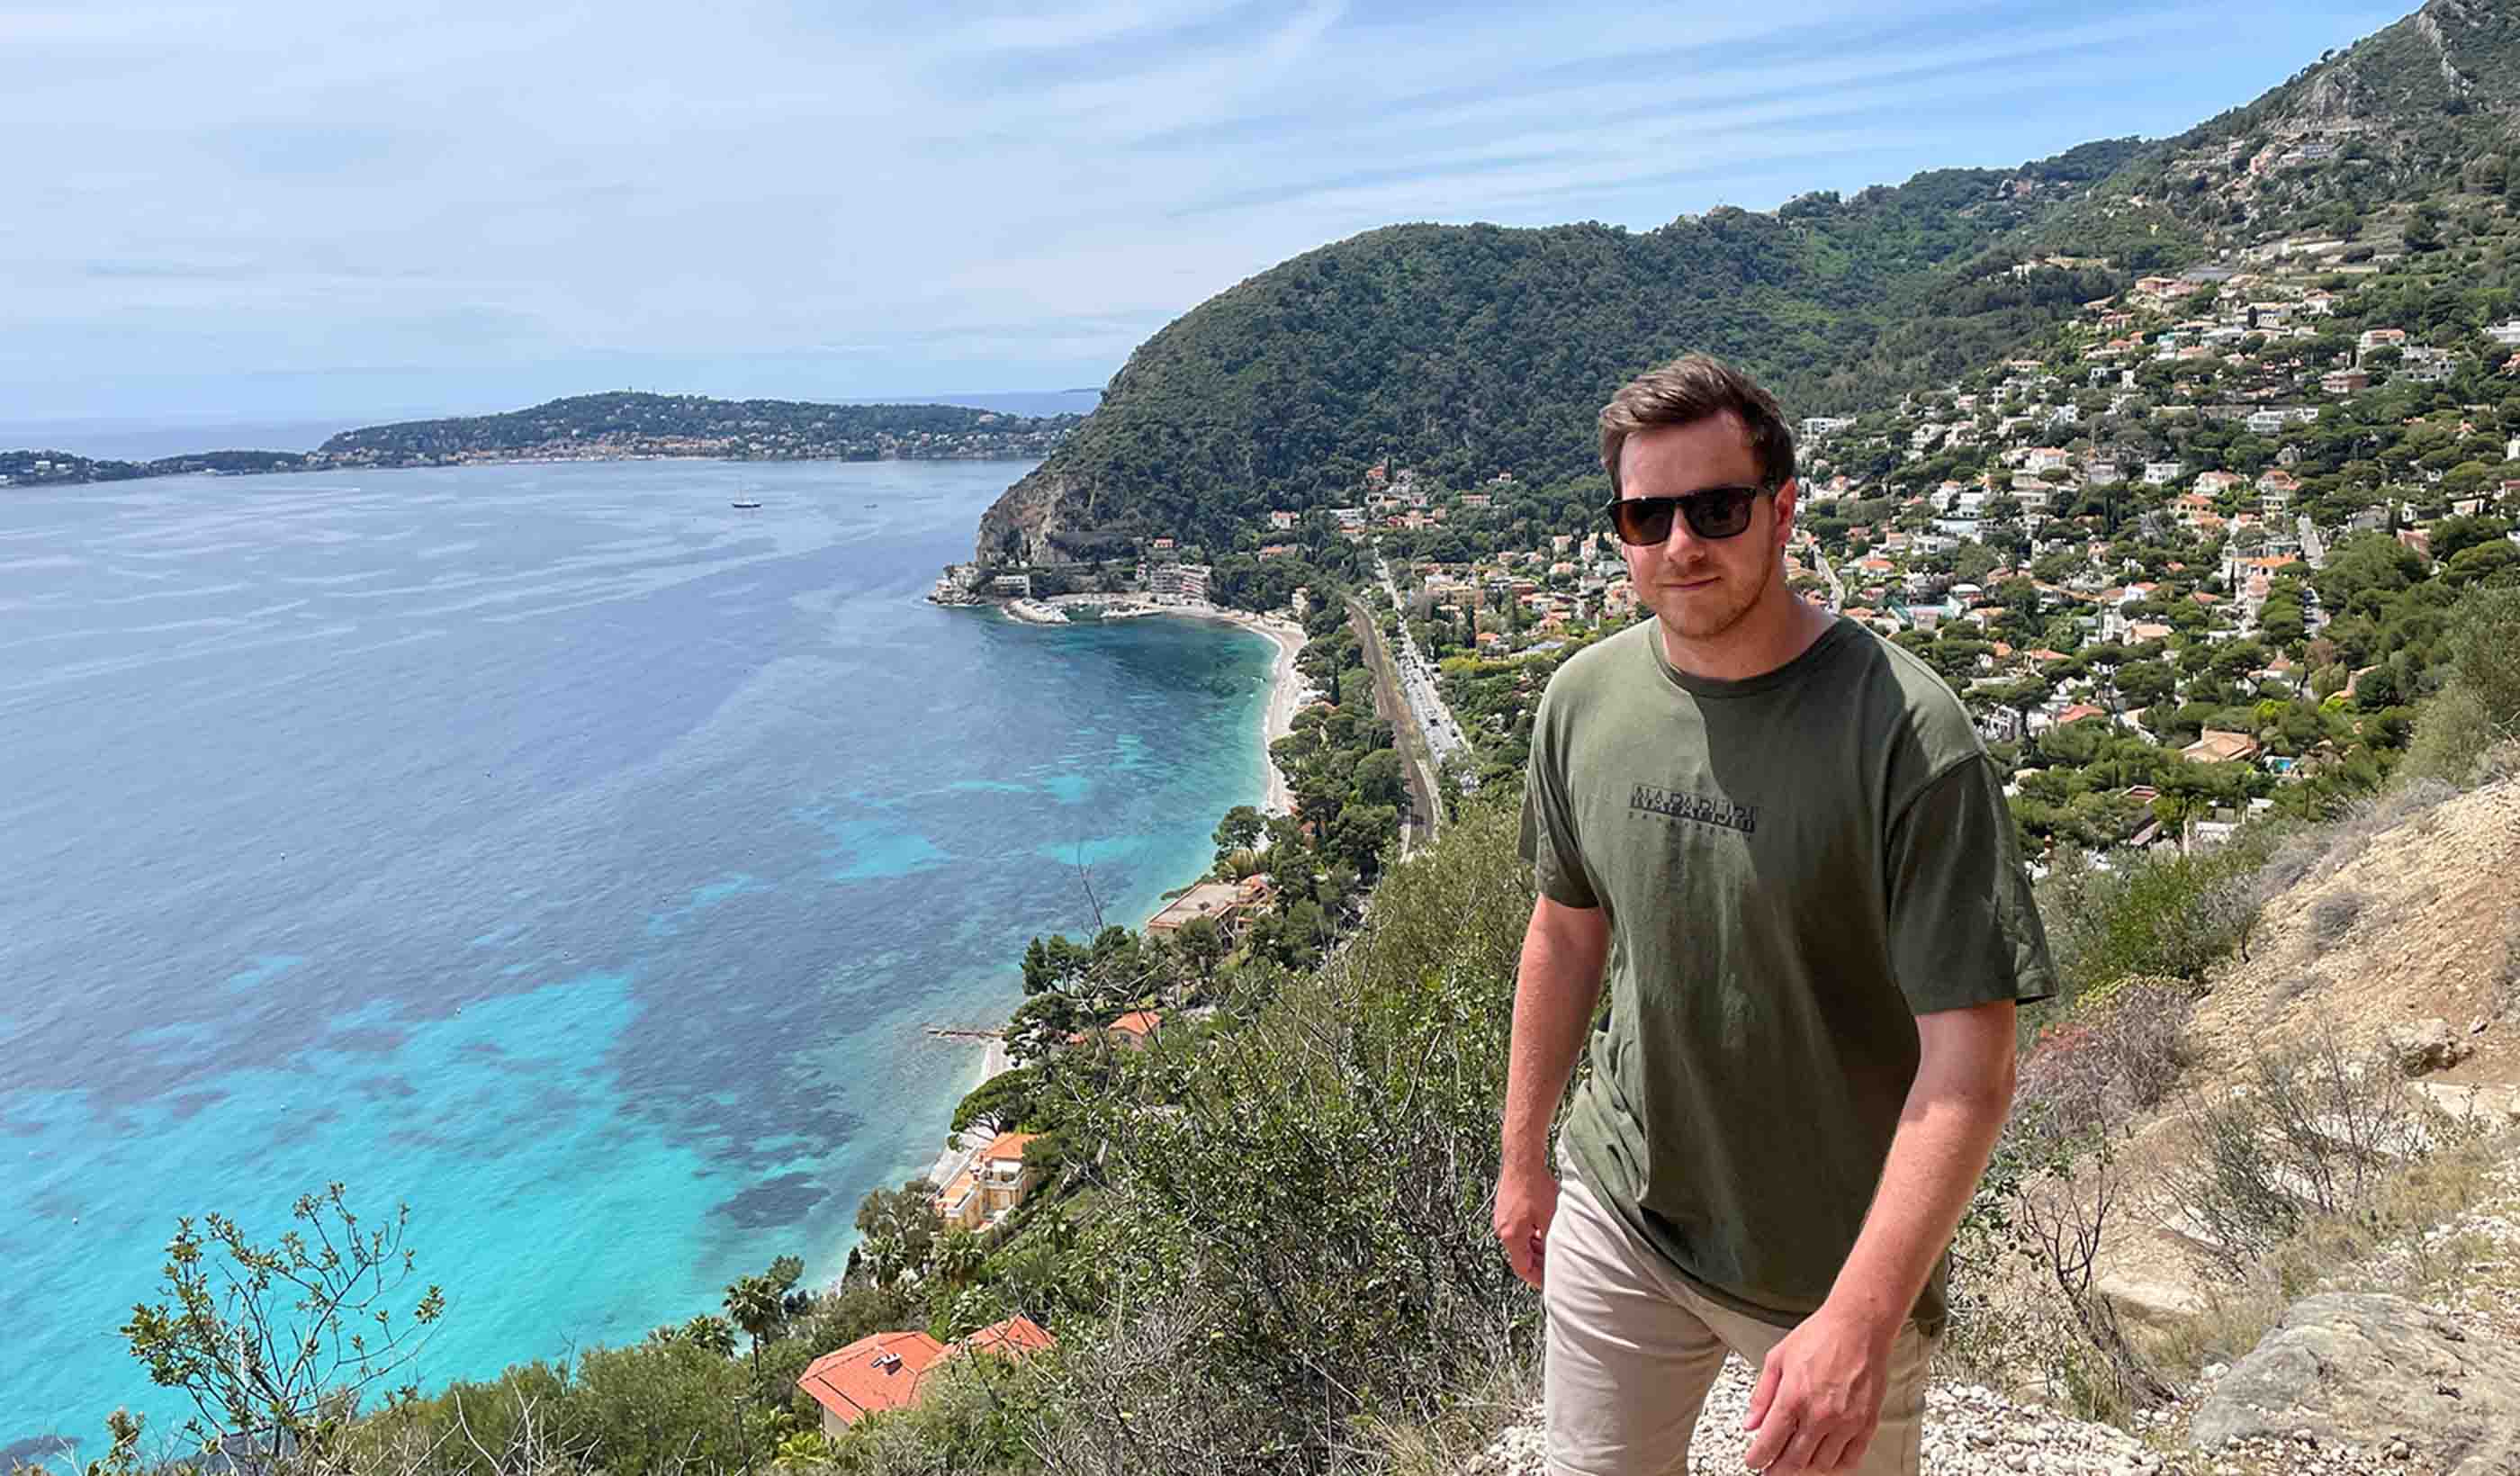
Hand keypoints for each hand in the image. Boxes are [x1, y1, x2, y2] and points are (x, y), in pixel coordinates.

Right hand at [1492, 1162, 1557, 1288]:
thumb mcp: (1549, 1219)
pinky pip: (1518, 1229)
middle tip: (1556, 1267)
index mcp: (1511, 1237)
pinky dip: (1532, 1234)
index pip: (1523, 1268)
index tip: (1550, 1283)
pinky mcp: (1506, 1208)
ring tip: (1554, 1246)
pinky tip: (1545, 1228)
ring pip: (1520, 1242)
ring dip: (1536, 1247)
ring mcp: (1503, 1218)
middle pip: (1521, 1256)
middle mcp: (1503, 1229)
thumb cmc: (1534, 1186)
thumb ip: (1552, 1241)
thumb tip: (1559, 1257)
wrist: (1522, 1160)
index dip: (1538, 1278)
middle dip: (1539, 1262)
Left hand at [1741, 1306, 1893, 1473]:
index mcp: (1793, 1397)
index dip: (1757, 1458)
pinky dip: (1835, 1465)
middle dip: (1778, 1471)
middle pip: (1794, 1462)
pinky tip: (1825, 1458)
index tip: (1754, 1461)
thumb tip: (1750, 1424)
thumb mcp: (1777, 1359)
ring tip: (1797, 1461)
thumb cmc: (1820, 1336)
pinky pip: (1850, 1459)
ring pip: (1821, 1465)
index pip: (1769, 1443)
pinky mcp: (1866, 1423)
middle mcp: (1819, 1414)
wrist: (1859, 1326)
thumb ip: (1762, 1395)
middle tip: (1772, 1470)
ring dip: (1805, 1468)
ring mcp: (1845, 1422)